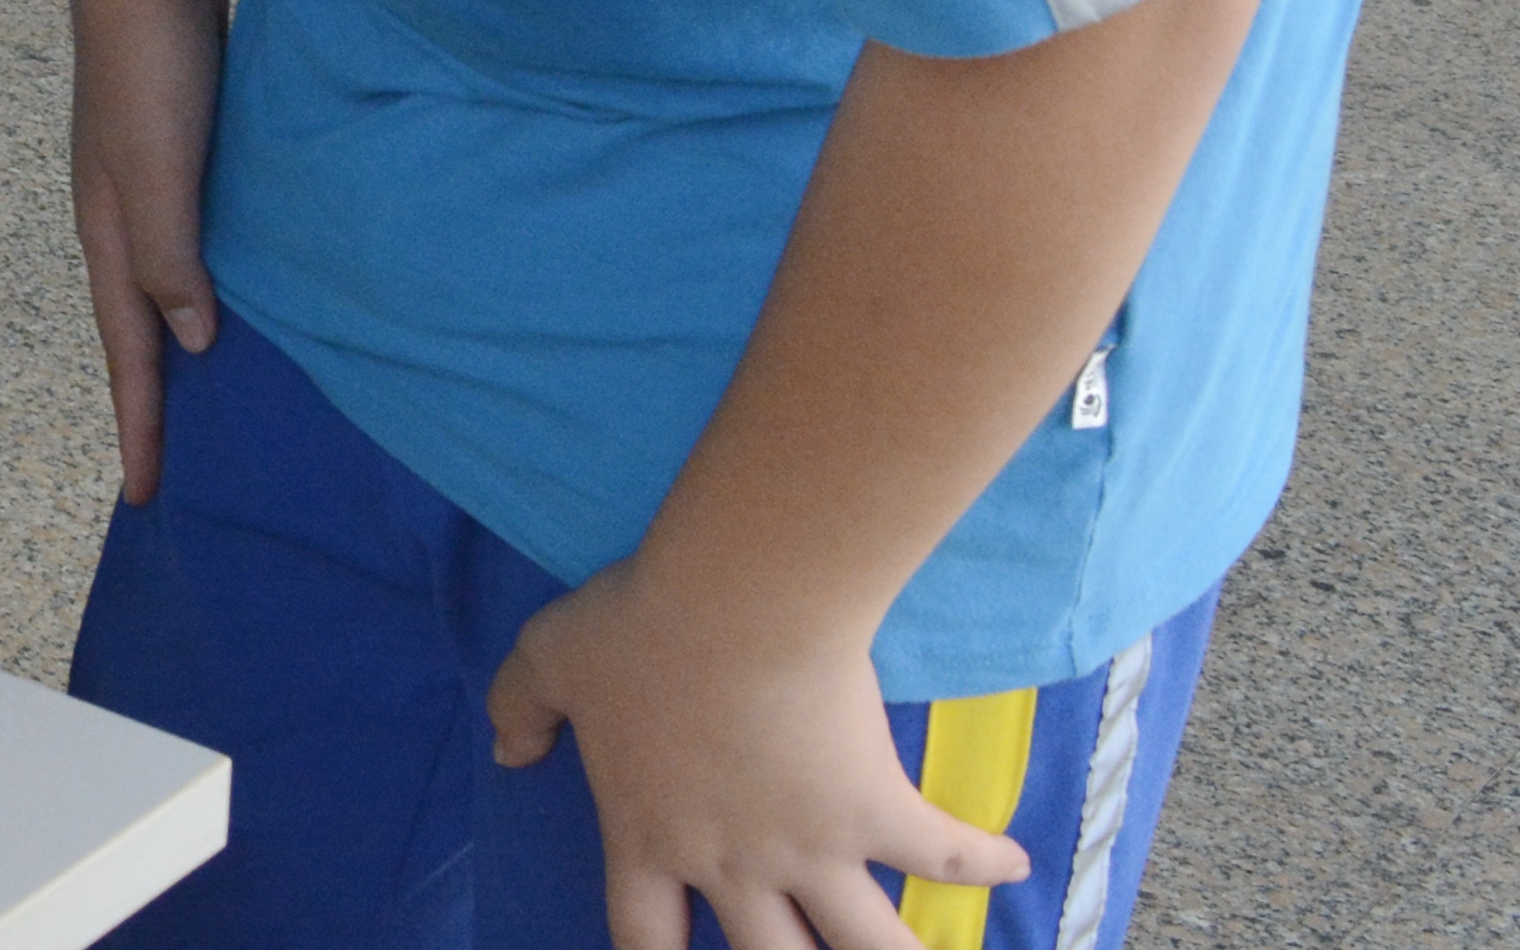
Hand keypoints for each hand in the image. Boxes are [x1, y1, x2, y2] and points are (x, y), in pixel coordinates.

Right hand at [68, 0, 224, 502]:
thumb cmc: (148, 69)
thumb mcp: (157, 172)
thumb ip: (171, 258)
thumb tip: (198, 343)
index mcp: (111, 236)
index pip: (129, 353)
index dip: (142, 425)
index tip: (148, 499)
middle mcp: (127, 222)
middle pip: (144, 331)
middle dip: (157, 402)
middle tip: (182, 471)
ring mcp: (156, 188)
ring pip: (176, 288)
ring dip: (192, 345)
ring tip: (226, 400)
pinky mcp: (189, 156)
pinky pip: (204, 245)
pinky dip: (220, 285)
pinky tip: (254, 295)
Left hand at [489, 559, 1026, 949]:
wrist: (734, 604)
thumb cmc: (635, 628)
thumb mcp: (547, 659)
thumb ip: (518, 709)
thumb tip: (504, 752)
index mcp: (648, 837)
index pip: (643, 937)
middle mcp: (731, 866)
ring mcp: (810, 851)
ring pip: (865, 947)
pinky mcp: (878, 813)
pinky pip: (943, 854)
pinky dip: (983, 863)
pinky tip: (1014, 865)